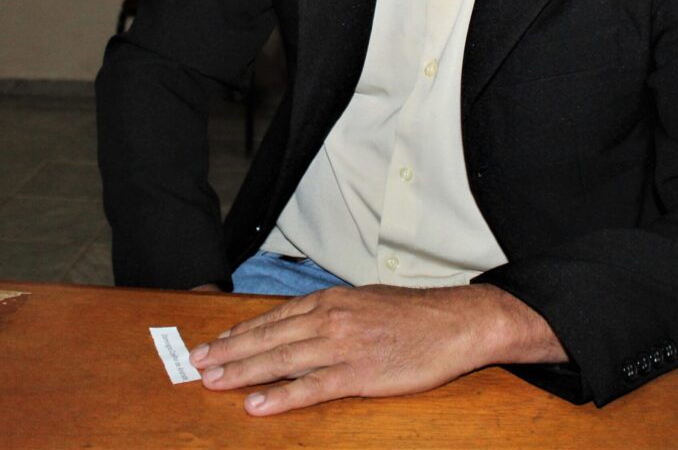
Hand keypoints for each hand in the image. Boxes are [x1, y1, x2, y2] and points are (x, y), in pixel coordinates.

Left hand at [189, 283, 564, 414]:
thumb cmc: (412, 315)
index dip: (240, 333)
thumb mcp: (365, 303)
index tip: (212, 345)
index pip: (274, 317)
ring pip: (282, 359)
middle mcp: (331, 318)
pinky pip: (312, 386)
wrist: (453, 323)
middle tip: (196, 365)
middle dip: (229, 351)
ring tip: (212, 382)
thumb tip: (300, 326)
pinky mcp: (359, 373)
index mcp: (332, 300)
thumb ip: (332, 314)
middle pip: (269, 336)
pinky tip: (257, 405)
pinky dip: (282, 396)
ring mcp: (344, 345)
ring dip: (243, 372)